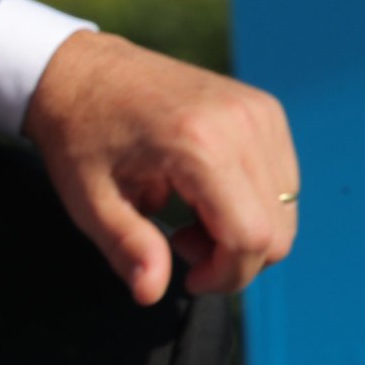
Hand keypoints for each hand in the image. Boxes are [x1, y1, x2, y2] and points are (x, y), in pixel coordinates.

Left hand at [24, 32, 298, 305]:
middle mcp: (242, 123)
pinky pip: (281, 179)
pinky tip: (203, 196)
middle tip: (179, 243)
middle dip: (233, 257)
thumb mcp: (89, 200)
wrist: (80, 71)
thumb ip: (127, 248)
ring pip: (285, 208)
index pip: (250, 237)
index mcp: (199, 145)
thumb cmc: (79, 135)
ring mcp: (259, 111)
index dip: (225, 276)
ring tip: (187, 217)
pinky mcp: (264, 109)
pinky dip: (251, 203)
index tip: (187, 277)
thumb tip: (151, 293)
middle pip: (278, 230)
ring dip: (243, 230)